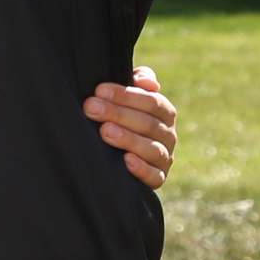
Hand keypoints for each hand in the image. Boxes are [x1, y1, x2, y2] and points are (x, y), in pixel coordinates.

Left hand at [85, 64, 177, 187]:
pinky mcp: (158, 178)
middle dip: (118, 113)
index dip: (126, 95)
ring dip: (128, 139)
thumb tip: (149, 83)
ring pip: (152, 149)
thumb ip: (139, 81)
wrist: (117, 155)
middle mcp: (168, 134)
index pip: (151, 101)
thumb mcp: (128, 96)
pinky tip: (126, 160)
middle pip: (148, 123)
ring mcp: (164, 157)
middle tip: (91, 108)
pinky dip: (142, 169)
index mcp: (163, 112)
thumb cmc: (120, 116)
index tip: (99, 90)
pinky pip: (155, 176)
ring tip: (105, 131)